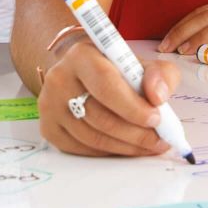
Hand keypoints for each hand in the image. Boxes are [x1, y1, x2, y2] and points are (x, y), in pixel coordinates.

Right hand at [38, 38, 180, 157]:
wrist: (83, 74)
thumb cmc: (117, 69)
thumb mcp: (143, 63)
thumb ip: (159, 75)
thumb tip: (158, 97)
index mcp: (82, 55)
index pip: (106, 85)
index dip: (133, 107)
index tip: (156, 119)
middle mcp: (59, 79)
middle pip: (99, 116)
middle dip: (135, 133)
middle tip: (159, 141)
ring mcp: (49, 106)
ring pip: (91, 137)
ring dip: (126, 147)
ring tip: (149, 147)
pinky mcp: (48, 128)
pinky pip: (81, 149)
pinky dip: (109, 152)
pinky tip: (127, 148)